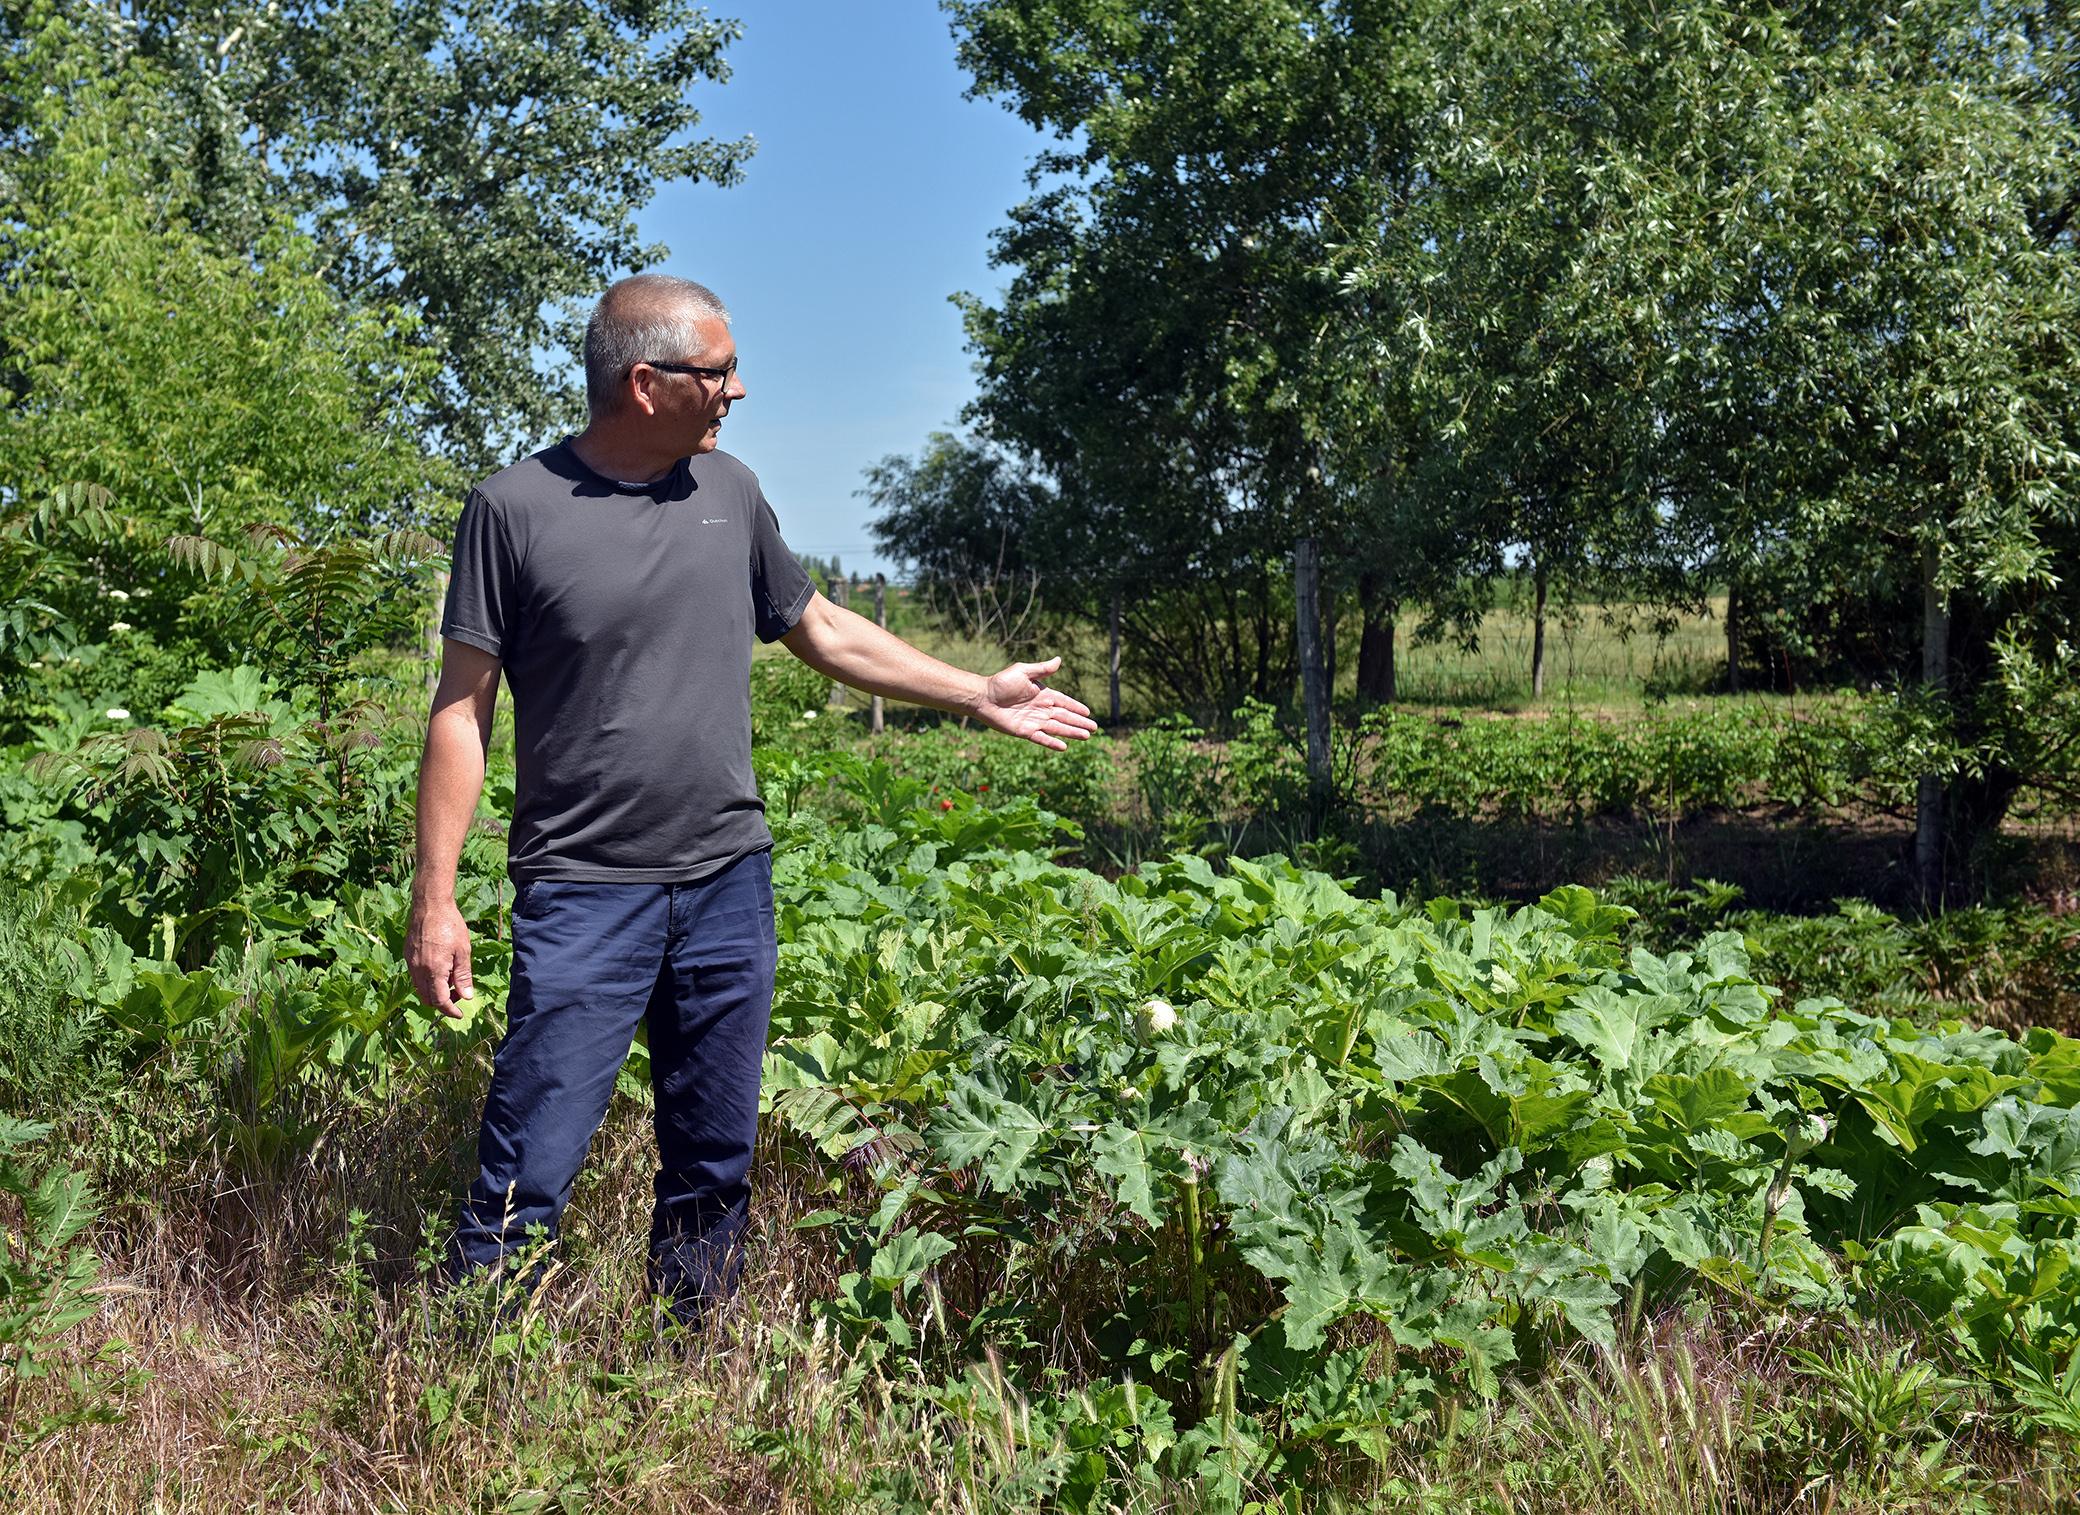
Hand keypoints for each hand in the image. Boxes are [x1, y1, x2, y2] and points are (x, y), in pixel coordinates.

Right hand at [407, 894, 474, 1018]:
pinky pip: (415, 976)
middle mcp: (418, 970)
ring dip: (434, 991)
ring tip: (452, 980)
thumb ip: (463, 976)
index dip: (450, 1010)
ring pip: (420, 988)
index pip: (440, 1001)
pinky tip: (441, 969)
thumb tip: (467, 997)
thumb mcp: (463, 951)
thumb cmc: (450, 925)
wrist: (430, 905)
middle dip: (443, 1002)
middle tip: (459, 994)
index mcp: (433, 971)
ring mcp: (410, 963)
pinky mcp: (407, 955)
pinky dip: (427, 980)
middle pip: (427, 998)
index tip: (460, 1014)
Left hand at [975, 657, 1100, 750]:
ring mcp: (1033, 721)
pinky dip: (1052, 742)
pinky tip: (1064, 747)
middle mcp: (1040, 709)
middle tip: (1094, 728)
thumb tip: (1059, 660)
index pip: (1064, 702)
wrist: (983, 697)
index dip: (1076, 707)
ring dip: (1071, 732)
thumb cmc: (1001, 682)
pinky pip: (1041, 738)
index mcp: (1042, 694)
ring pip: (1057, 728)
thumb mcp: (1023, 671)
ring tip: (1086, 736)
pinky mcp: (1025, 731)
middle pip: (1064, 717)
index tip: (1088, 713)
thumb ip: (1042, 669)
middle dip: (1079, 723)